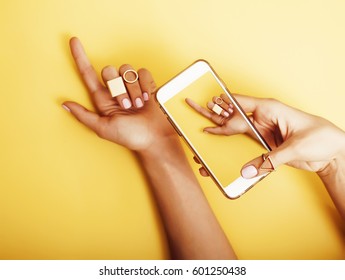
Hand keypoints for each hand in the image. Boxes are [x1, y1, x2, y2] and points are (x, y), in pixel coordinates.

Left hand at [62, 37, 174, 151]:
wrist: (154, 138)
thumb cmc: (130, 136)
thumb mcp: (103, 128)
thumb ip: (84, 116)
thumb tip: (64, 104)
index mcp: (103, 99)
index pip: (88, 73)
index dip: (80, 56)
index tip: (73, 41)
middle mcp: (116, 89)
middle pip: (109, 70)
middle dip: (118, 89)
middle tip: (126, 106)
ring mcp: (131, 86)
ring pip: (127, 71)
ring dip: (133, 90)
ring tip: (138, 105)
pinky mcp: (146, 84)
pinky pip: (142, 72)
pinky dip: (145, 85)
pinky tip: (147, 98)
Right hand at [186, 94, 344, 177]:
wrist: (333, 152)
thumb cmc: (320, 138)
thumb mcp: (295, 148)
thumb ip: (270, 160)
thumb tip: (247, 171)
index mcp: (270, 109)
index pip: (241, 104)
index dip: (222, 105)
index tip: (206, 107)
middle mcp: (262, 118)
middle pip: (232, 116)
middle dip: (213, 115)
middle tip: (193, 112)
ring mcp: (262, 131)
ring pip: (234, 131)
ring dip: (219, 134)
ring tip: (201, 139)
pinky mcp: (263, 144)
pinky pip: (243, 145)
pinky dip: (230, 149)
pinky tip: (219, 154)